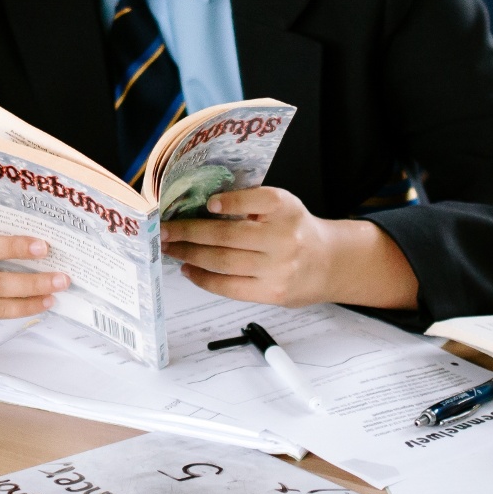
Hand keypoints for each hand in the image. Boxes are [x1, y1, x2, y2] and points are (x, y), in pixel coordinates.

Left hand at [162, 186, 418, 309]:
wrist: (327, 263)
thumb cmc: (294, 229)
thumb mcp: (281, 206)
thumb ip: (249, 203)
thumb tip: (200, 206)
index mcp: (285, 209)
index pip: (258, 201)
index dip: (232, 203)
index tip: (208, 204)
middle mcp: (283, 238)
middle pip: (229, 235)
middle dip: (189, 232)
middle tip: (164, 229)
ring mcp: (277, 269)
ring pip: (224, 262)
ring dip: (190, 255)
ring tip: (170, 248)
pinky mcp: (271, 293)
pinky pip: (230, 287)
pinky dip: (204, 278)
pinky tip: (189, 269)